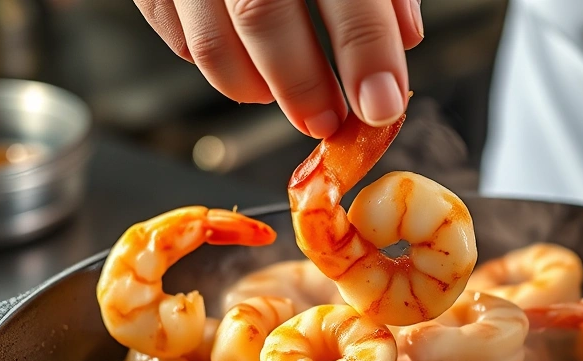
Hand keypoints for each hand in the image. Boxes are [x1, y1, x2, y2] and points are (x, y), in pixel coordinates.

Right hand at [133, 0, 423, 137]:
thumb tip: (405, 36)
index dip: (367, 53)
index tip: (382, 104)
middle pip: (264, 17)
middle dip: (302, 85)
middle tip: (328, 121)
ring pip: (211, 41)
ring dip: (254, 87)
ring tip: (286, 100)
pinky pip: (177, 33)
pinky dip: (216, 66)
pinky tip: (247, 71)